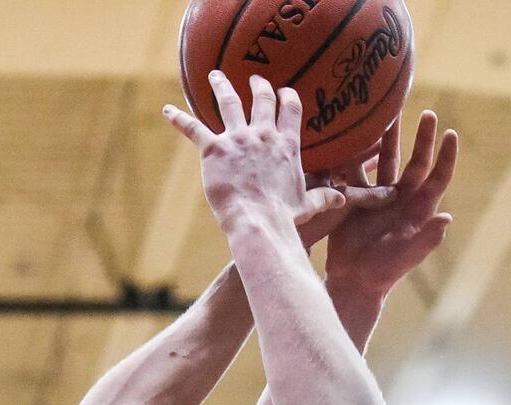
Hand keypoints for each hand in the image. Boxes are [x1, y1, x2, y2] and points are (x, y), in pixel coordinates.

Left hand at [165, 73, 346, 234]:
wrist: (258, 221)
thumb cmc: (283, 217)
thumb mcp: (307, 205)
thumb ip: (324, 197)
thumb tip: (344, 199)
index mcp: (286, 144)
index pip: (290, 109)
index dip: (286, 97)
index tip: (283, 92)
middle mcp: (263, 134)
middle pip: (261, 99)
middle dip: (257, 86)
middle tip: (254, 79)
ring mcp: (238, 139)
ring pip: (228, 102)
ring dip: (221, 86)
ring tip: (215, 76)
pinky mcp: (214, 149)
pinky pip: (193, 128)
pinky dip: (179, 119)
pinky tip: (167, 112)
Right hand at [324, 111, 458, 296]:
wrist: (354, 280)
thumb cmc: (385, 272)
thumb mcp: (408, 257)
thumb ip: (427, 239)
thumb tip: (447, 218)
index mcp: (419, 208)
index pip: (438, 177)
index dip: (446, 156)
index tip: (450, 134)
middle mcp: (401, 197)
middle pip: (414, 161)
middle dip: (421, 137)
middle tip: (427, 112)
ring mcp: (378, 197)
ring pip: (385, 161)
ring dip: (386, 139)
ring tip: (386, 115)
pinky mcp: (355, 200)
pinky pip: (355, 173)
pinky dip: (353, 156)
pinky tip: (351, 138)